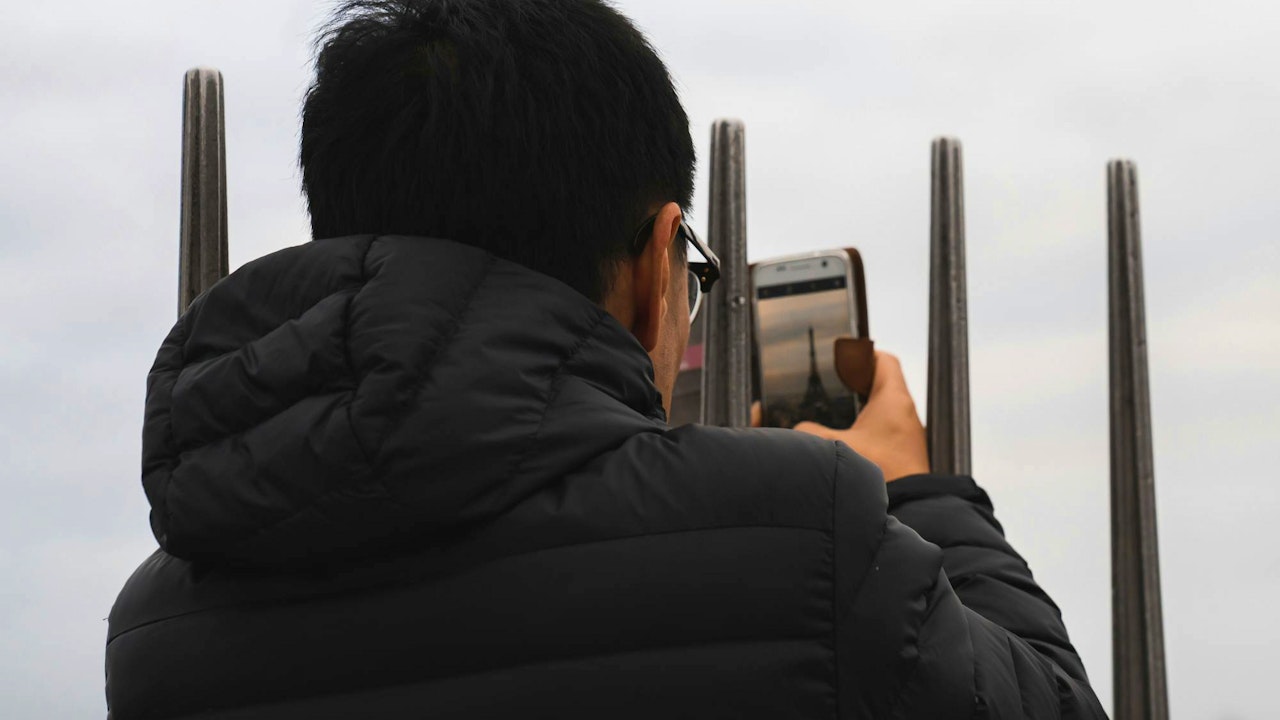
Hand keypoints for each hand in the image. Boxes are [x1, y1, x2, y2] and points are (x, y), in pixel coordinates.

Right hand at [793, 351, 929, 481]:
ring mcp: (904, 432)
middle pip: (880, 383)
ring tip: (832, 410)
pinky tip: (844, 438)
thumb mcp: (837, 446)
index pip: (883, 361)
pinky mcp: (900, 452)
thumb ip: (811, 433)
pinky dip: (864, 427)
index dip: (863, 353)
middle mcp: (903, 411)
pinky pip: (881, 429)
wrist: (909, 506)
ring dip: (859, 407)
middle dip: (855, 382)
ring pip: (880, 407)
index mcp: (893, 398)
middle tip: (831, 383)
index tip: (842, 357)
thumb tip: (796, 428)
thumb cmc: (882, 472)